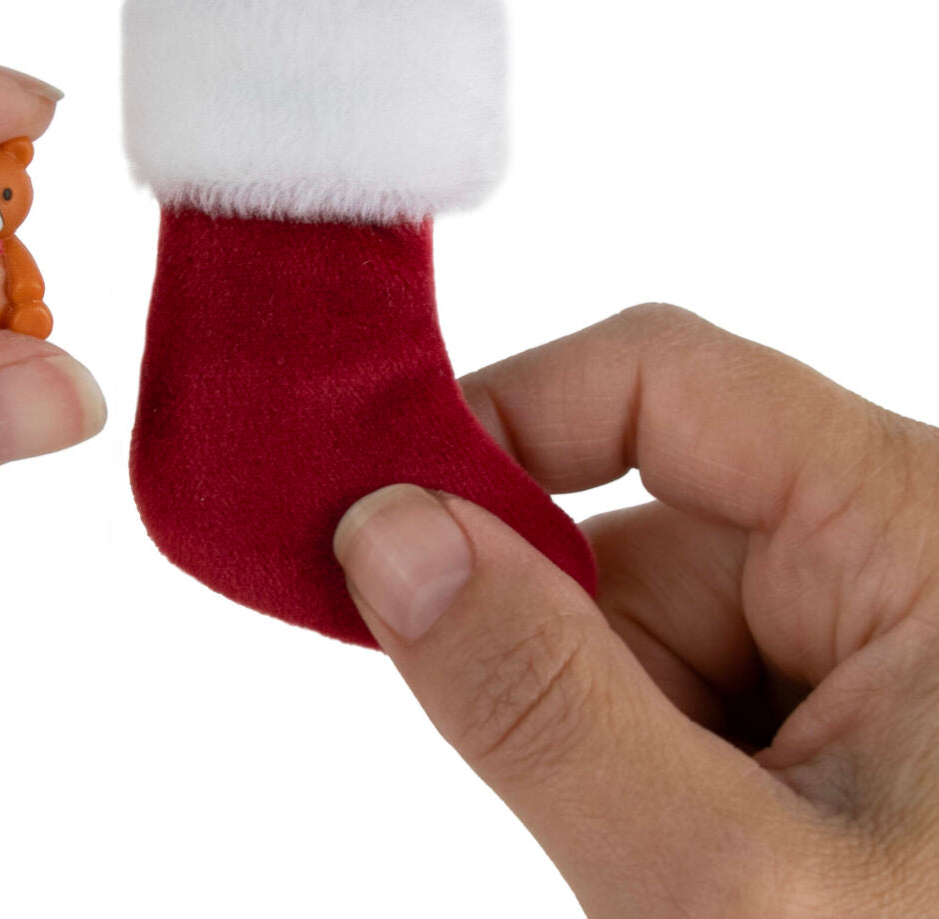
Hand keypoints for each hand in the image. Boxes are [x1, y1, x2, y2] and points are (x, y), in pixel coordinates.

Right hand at [335, 304, 938, 915]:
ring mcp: (865, 634)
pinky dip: (645, 769)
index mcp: (918, 526)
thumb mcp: (721, 879)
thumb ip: (542, 701)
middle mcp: (894, 551)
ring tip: (689, 870)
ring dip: (609, 738)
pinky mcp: (836, 702)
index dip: (496, 428)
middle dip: (565, 662)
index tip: (367, 530)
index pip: (655, 382)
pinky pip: (674, 687)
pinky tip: (707, 859)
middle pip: (631, 525)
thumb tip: (385, 535)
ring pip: (637, 625)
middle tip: (602, 810)